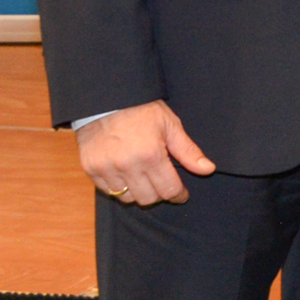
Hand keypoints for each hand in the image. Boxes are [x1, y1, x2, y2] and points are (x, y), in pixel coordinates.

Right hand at [77, 100, 215, 204]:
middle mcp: (127, 166)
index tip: (181, 194)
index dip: (178, 194)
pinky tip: (127, 176)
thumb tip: (208, 169)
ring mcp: (106, 169)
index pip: (168, 190)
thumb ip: (188, 151)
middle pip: (148, 198)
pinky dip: (120, 188)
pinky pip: (108, 192)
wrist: (107, 100)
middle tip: (163, 183)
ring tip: (145, 178)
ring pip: (128, 199)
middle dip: (160, 194)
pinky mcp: (91, 170)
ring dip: (139, 193)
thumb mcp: (170, 125)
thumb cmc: (142, 110)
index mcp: (151, 155)